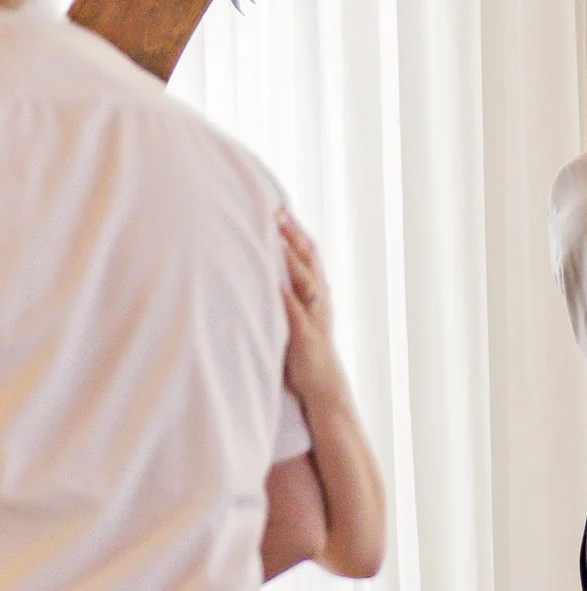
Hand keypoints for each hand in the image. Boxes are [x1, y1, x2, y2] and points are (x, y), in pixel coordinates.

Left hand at [277, 211, 348, 404]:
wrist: (322, 385)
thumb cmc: (302, 349)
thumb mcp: (294, 314)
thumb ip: (283, 291)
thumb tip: (259, 268)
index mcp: (316, 292)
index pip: (308, 254)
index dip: (295, 230)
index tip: (278, 205)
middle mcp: (319, 300)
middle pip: (309, 261)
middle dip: (293, 236)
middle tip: (276, 211)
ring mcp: (315, 318)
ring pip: (306, 283)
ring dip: (291, 261)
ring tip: (276, 241)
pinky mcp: (307, 338)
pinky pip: (298, 316)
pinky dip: (288, 301)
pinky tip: (276, 287)